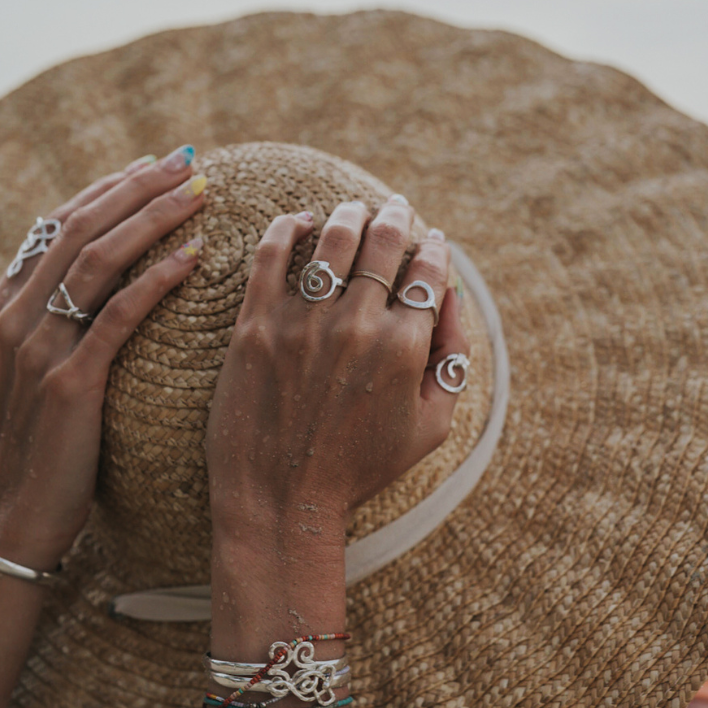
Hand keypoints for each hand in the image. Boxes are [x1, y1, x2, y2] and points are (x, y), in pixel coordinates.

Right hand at [0, 146, 206, 567]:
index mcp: (2, 304)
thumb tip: (109, 282)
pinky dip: (157, 281)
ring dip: (152, 218)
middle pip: (79, 225)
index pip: (58, 223)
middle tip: (188, 160)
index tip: (155, 165)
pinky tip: (195, 259)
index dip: (109, 188)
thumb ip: (58, 323)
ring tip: (200, 193)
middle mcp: (12, 314)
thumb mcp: (39, 372)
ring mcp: (36, 347)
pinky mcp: (68, 382)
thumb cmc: (44, 444)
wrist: (19, 513)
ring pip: (97, 258)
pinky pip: (117, 315)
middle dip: (136, 186)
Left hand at [207, 197, 468, 539]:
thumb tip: (452, 300)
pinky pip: (269, 255)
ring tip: (352, 211)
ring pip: (331, 238)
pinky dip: (287, 227)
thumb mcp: (429, 429)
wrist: (281, 500)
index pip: (428, 271)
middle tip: (395, 208)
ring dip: (348, 214)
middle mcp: (355, 326)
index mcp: (404, 348)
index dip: (434, 247)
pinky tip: (298, 221)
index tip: (431, 240)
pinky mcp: (255, 327)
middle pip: (383, 242)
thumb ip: (450, 361)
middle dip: (396, 216)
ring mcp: (302, 323)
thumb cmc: (359, 470)